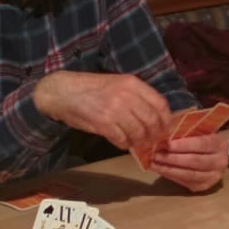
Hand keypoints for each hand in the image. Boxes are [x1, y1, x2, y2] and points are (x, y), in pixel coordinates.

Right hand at [33, 71, 171, 150]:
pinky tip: (121, 143)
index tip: (165, 129)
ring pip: (138, 132)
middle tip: (153, 141)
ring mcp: (115, 109)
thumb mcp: (117, 83)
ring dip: (140, 142)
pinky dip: (124, 144)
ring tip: (136, 143)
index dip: (166, 120)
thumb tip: (154, 117)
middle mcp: (126, 95)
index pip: (160, 104)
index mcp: (132, 83)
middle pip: (152, 121)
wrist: (62, 91)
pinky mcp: (103, 123)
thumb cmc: (90, 88)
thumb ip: (136, 96)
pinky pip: (122, 139)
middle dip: (155, 135)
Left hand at [150, 133, 226, 192]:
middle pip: (194, 161)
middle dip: (172, 158)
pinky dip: (170, 175)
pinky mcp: (203, 186)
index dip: (182, 145)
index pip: (201, 144)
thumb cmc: (199, 136)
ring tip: (153, 162)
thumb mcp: (195, 129)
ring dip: (168, 168)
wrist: (210, 152)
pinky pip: (184, 182)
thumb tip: (163, 131)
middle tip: (155, 153)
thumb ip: (183, 129)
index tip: (165, 143)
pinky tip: (159, 169)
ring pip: (189, 174)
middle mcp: (221, 162)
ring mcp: (213, 177)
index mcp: (220, 144)